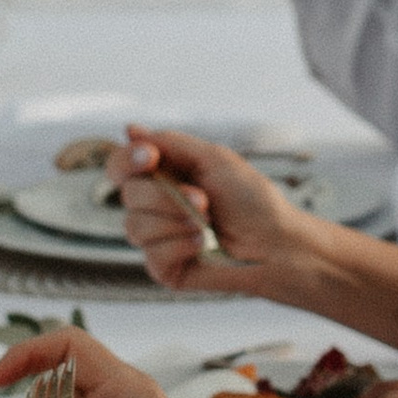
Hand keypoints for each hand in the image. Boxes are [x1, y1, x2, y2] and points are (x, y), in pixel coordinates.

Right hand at [107, 130, 331, 305]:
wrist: (276, 243)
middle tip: (203, 200)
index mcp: (164, 176)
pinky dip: (181, 246)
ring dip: (176, 222)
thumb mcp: (214, 159)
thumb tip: (130, 129)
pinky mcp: (164, 268)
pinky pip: (152, 255)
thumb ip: (170, 143)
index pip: (120, 166)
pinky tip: (203, 245)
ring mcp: (158, 238)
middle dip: (167, 196)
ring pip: (135, 227)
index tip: (150, 158)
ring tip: (207, 224)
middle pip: (127, 195)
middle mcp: (155, 206)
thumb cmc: (252, 200)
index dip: (127, 160)